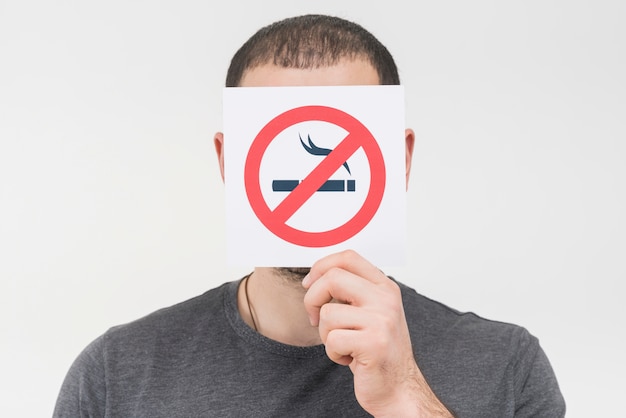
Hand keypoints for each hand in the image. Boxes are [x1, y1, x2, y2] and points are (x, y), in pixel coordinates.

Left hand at [302, 250, 451, 416]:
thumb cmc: (378, 351)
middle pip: (333, 278)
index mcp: (385, 287)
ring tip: (344, 344)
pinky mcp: (374, 343)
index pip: (348, 257)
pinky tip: (349, 358)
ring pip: (328, 313)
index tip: (310, 285)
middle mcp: (386, 299)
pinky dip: (333, 353)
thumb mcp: (371, 312)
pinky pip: (333, 339)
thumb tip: (315, 275)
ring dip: (326, 334)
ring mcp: (382, 320)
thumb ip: (352, 291)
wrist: (398, 388)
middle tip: (315, 318)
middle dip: (313, 299)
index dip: (321, 267)